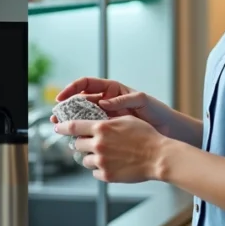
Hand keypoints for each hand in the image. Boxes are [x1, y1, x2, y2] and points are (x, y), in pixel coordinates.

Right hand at [51, 77, 173, 137]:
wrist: (167, 130)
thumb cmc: (157, 112)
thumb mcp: (142, 101)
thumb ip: (123, 100)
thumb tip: (104, 102)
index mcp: (112, 90)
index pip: (86, 85)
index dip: (72, 89)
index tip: (61, 98)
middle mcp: (106, 102)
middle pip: (80, 102)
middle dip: (66, 108)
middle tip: (56, 117)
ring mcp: (107, 117)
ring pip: (84, 118)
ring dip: (71, 123)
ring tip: (61, 129)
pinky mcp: (110, 131)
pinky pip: (93, 132)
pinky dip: (84, 135)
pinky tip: (77, 140)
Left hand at [53, 116, 166, 182]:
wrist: (158, 157)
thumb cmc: (146, 136)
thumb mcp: (125, 120)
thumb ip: (107, 121)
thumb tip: (95, 122)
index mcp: (101, 127)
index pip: (72, 127)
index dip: (61, 127)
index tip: (56, 127)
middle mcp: (98, 144)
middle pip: (77, 144)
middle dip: (81, 143)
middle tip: (90, 143)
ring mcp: (101, 161)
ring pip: (84, 160)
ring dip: (90, 157)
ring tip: (105, 155)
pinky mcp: (107, 175)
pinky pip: (94, 172)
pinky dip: (99, 169)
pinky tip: (112, 164)